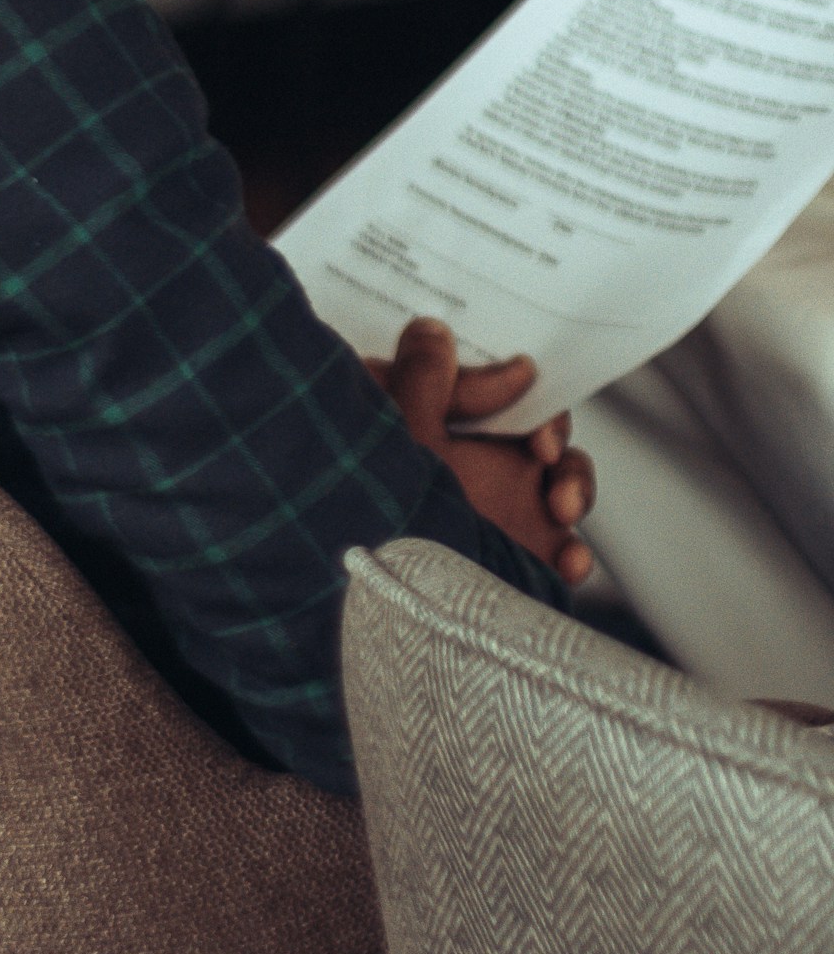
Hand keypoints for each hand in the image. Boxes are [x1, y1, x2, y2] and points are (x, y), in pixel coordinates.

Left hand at [368, 318, 595, 585]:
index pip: (472, 384)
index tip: (518, 380)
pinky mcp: (517, 563)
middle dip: (552, 428)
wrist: (393, 622)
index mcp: (429, 432)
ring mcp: (494, 518)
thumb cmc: (378, 526)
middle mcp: (464, 472)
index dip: (497, 376)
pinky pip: (566, 549)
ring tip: (563, 507)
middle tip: (544, 448)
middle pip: (529, 425)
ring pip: (561, 479)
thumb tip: (436, 332)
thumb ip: (420, 379)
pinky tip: (567, 561)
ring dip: (576, 483)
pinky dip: (575, 554)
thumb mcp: (398, 439)